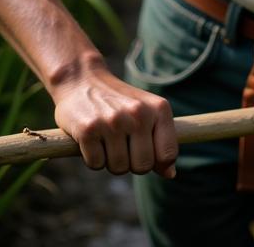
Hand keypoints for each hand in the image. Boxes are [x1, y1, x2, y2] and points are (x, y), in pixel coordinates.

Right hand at [51, 57, 177, 177]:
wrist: (82, 80)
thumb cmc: (119, 102)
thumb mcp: (147, 112)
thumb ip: (161, 141)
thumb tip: (170, 174)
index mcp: (159, 108)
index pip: (168, 154)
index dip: (156, 161)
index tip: (144, 151)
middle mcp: (138, 113)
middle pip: (143, 167)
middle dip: (131, 163)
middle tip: (121, 143)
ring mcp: (113, 121)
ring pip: (119, 168)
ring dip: (110, 160)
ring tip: (106, 138)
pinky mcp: (89, 129)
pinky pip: (96, 164)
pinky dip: (92, 158)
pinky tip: (92, 138)